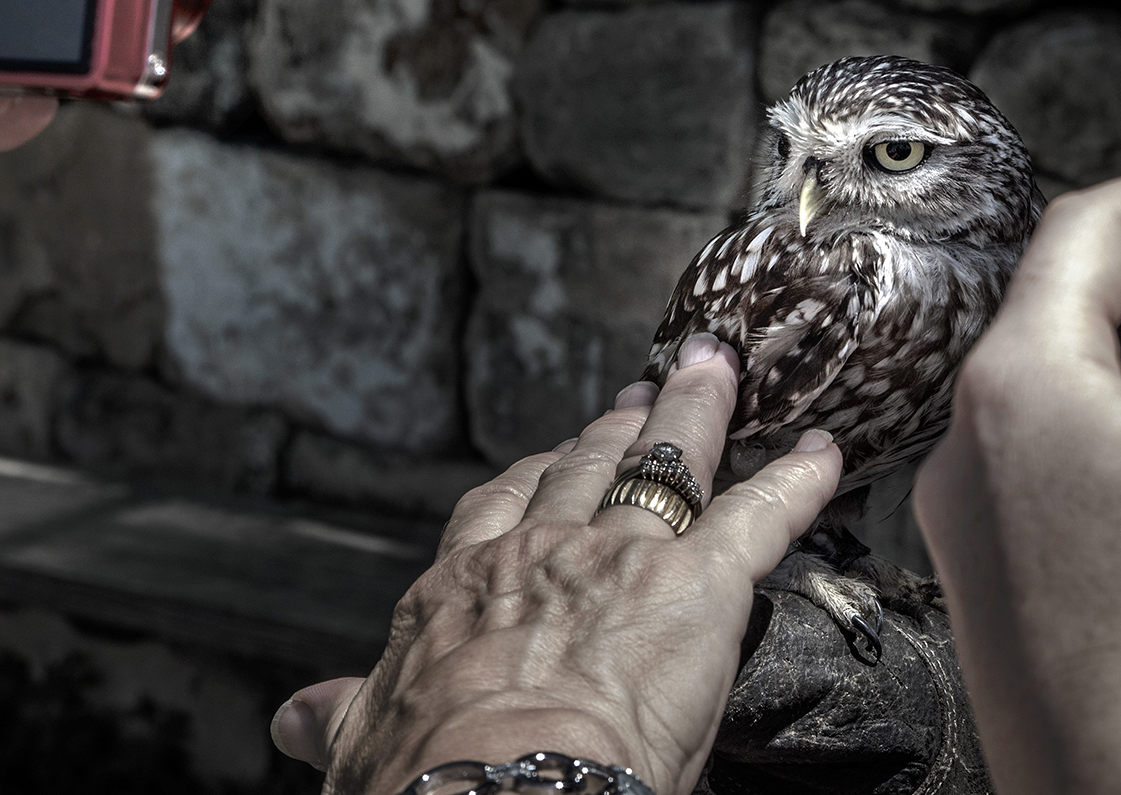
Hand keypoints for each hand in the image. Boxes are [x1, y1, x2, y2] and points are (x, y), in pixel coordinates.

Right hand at [270, 334, 845, 794]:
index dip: (533, 478)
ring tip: (717, 369)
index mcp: (461, 588)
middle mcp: (538, 552)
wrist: (498, 792)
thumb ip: (342, 719)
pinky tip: (826, 453)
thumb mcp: (364, 746)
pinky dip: (799, 482)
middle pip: (584, 467)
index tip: (554, 455)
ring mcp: (618, 557)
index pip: (499, 511)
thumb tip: (294, 720)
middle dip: (616, 425)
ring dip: (696, 413)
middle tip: (643, 389)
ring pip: (664, 463)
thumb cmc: (426, 781)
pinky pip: (759, 516)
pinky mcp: (697, 583)